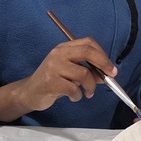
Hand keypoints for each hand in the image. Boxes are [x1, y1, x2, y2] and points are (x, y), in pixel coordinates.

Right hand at [0, 39, 115, 121]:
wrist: (29, 92)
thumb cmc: (52, 81)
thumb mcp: (69, 71)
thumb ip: (86, 70)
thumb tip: (106, 74)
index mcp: (64, 48)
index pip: (88, 43)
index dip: (102, 54)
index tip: (111, 68)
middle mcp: (58, 54)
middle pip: (87, 52)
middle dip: (103, 64)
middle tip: (110, 77)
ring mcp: (54, 67)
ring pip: (83, 74)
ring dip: (90, 86)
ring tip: (87, 93)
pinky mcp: (51, 82)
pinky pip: (74, 89)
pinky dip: (78, 96)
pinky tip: (74, 97)